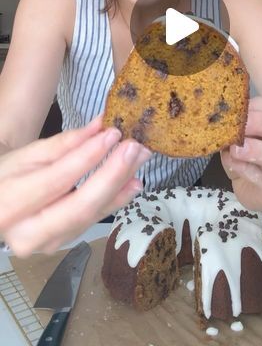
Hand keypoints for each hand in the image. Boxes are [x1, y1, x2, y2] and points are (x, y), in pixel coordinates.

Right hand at [0, 116, 150, 256]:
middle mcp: (28, 233)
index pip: (58, 178)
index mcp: (10, 204)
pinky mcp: (64, 243)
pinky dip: (116, 200)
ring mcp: (48, 244)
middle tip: (135, 148)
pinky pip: (94, 221)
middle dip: (112, 175)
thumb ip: (66, 143)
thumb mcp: (29, 154)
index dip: (88, 156)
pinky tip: (132, 181)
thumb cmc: (10, 174)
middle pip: (80, 206)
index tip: (112, 133)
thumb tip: (100, 126)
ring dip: (121, 185)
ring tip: (140, 159)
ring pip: (92, 216)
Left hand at [221, 96, 261, 210]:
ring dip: (256, 150)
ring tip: (236, 148)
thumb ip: (243, 122)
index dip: (252, 106)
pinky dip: (245, 168)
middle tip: (237, 124)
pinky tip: (233, 163)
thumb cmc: (254, 151)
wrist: (255, 187)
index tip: (232, 109)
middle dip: (259, 123)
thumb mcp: (249, 131)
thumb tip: (227, 115)